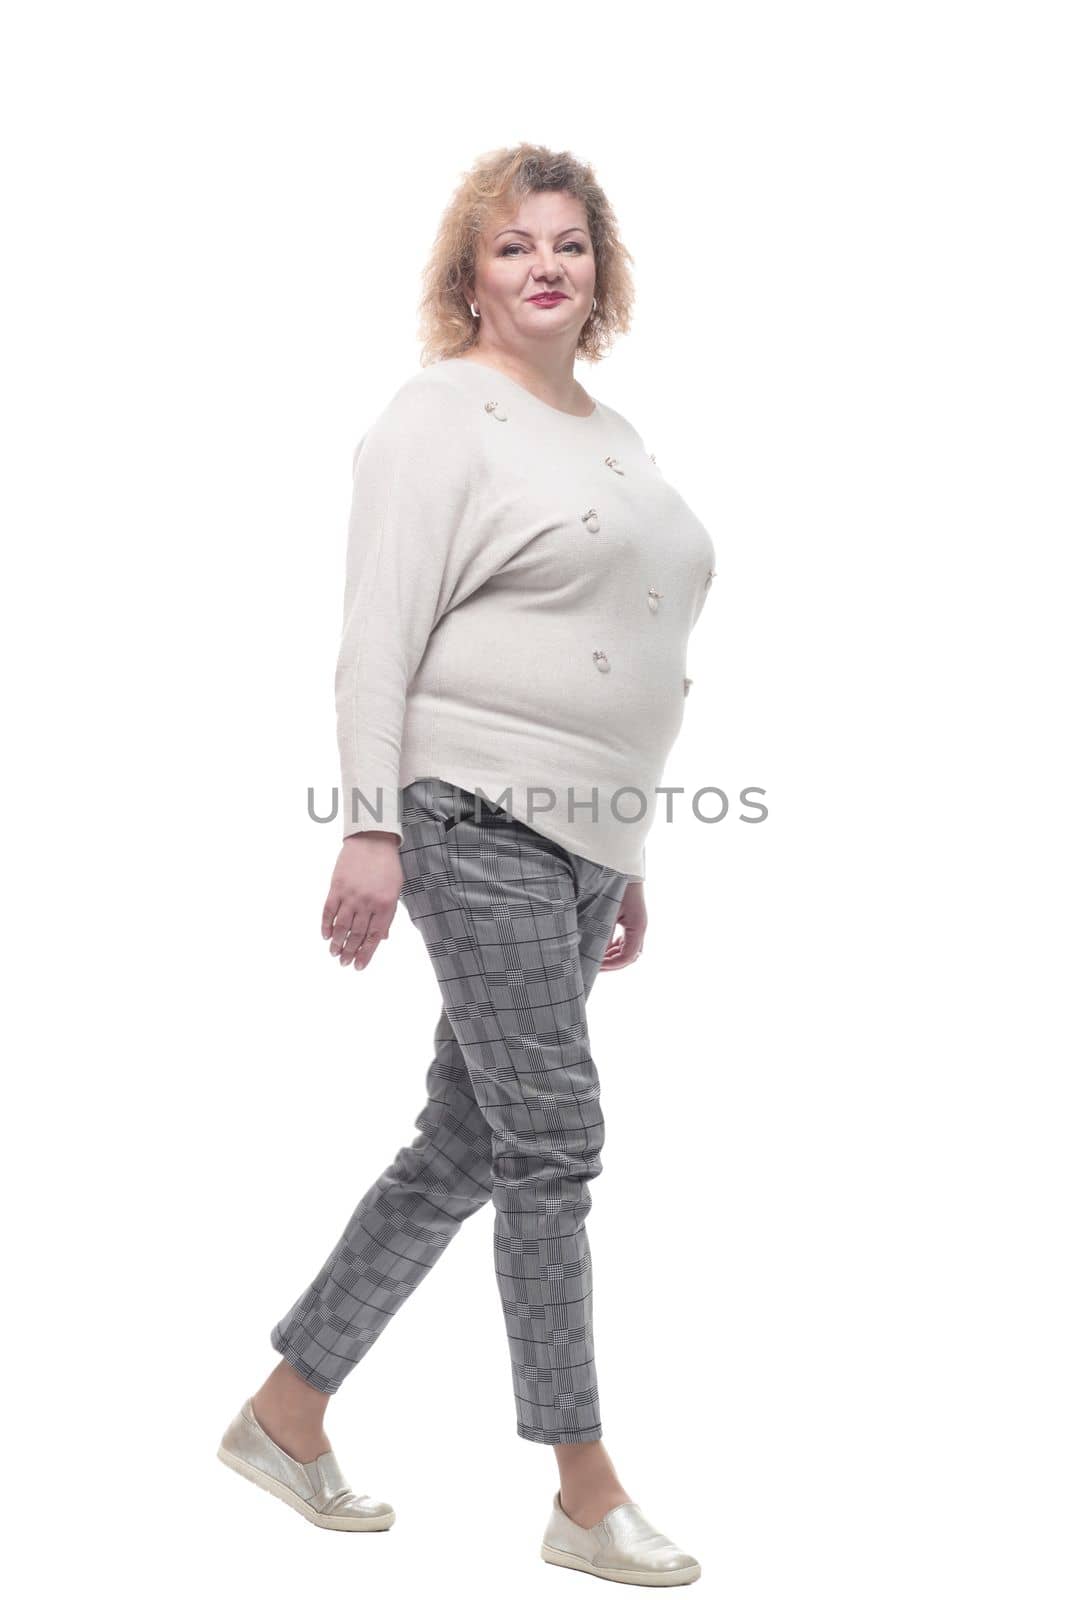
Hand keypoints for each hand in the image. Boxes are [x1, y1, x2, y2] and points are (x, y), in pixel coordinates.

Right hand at [321, 831, 402, 969]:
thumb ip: (388, 915)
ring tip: (334, 953)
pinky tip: (325, 935)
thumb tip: (382, 937)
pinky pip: (329, 911)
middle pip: (356, 934)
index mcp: (386, 905)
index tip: (359, 966)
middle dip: (350, 952)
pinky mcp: (336, 887)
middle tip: (344, 963)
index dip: (366, 953)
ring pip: (342, 926)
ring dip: (337, 943)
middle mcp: (368, 903)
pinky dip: (326, 925)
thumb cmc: (387, 866)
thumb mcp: (395, 890)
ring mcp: (351, 895)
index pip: (374, 936)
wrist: (372, 841)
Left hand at [600, 881, 646, 971]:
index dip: (611, 966)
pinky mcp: (630, 919)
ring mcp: (636, 923)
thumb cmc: (614, 886)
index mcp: (637, 927)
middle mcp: (639, 927)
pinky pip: (624, 940)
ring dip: (612, 956)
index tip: (595, 967)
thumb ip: (603, 934)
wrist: (619, 865)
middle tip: (593, 967)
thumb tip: (594, 953)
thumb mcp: (606, 912)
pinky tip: (599, 945)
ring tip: (594, 957)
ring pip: (627, 949)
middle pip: (629, 956)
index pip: (627, 957)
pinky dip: (613, 946)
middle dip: (612, 964)